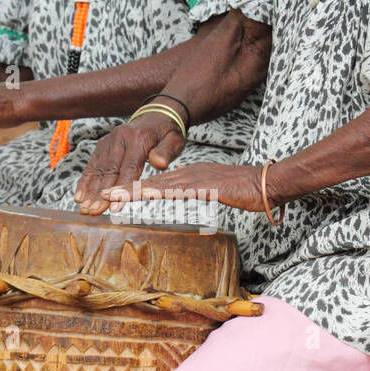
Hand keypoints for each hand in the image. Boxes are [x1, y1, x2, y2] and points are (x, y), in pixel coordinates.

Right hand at [75, 113, 186, 213]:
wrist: (155, 116)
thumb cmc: (166, 133)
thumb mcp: (174, 140)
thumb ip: (166, 152)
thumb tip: (159, 164)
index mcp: (137, 139)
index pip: (128, 168)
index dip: (120, 189)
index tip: (114, 207)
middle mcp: (119, 139)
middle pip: (109, 171)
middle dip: (100, 194)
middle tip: (93, 212)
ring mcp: (108, 142)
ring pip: (98, 170)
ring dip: (89, 191)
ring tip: (84, 209)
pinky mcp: (102, 146)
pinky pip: (92, 166)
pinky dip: (85, 182)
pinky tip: (79, 196)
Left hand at [106, 161, 264, 214]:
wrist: (269, 184)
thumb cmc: (248, 190)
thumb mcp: (217, 192)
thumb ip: (202, 193)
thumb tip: (192, 197)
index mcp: (190, 174)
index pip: (155, 182)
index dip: (132, 188)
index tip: (112, 194)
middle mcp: (189, 173)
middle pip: (150, 181)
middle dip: (124, 189)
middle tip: (100, 195)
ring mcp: (197, 178)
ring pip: (158, 185)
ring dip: (133, 191)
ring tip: (109, 196)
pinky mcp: (206, 186)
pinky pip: (178, 190)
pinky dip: (159, 192)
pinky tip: (143, 194)